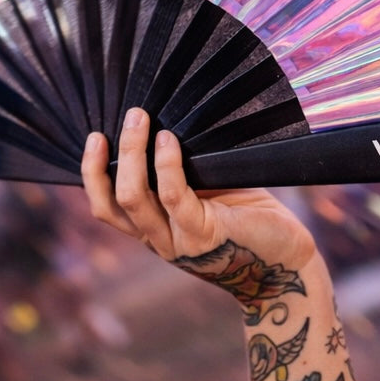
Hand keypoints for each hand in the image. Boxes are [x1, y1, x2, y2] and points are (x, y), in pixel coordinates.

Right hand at [81, 107, 316, 269]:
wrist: (287, 264)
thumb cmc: (249, 220)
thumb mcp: (206, 194)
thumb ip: (184, 173)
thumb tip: (169, 121)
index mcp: (154, 230)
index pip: (106, 208)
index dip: (91, 174)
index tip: (94, 137)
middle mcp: (158, 240)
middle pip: (113, 201)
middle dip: (109, 156)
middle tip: (128, 116)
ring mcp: (178, 242)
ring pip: (134, 197)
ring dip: (133, 153)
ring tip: (140, 118)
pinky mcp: (203, 235)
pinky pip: (174, 196)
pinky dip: (166, 165)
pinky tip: (168, 140)